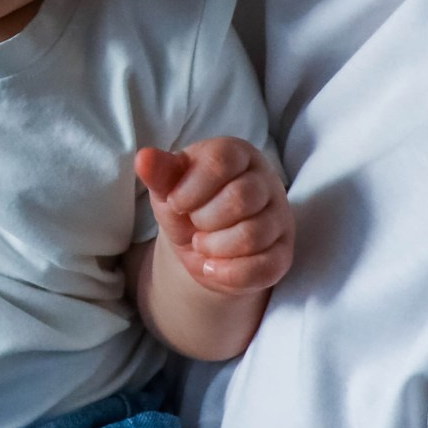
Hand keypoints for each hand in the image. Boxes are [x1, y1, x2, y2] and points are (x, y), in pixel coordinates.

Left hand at [137, 138, 293, 296]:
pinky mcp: (283, 253)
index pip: (221, 160)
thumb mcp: (169, 187)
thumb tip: (144, 158)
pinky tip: (211, 268)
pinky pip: (264, 267)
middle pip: (241, 198)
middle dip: (204, 219)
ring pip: (253, 234)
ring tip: (200, 245)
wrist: (201, 245)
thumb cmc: (187, 204)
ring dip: (215, 247)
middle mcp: (265, 181)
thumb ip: (159, 173)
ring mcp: (279, 218)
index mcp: (237, 154)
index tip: (176, 202)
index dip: (192, 187)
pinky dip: (229, 273)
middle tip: (193, 224)